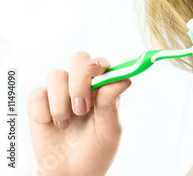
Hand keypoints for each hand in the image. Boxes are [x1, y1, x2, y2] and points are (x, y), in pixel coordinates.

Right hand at [28, 51, 131, 175]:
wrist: (71, 173)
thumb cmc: (96, 150)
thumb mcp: (110, 130)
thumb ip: (112, 103)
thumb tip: (124, 79)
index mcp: (103, 87)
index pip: (102, 63)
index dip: (99, 63)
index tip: (94, 72)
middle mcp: (83, 84)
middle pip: (78, 59)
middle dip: (79, 81)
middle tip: (82, 108)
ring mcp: (60, 92)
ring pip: (56, 75)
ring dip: (61, 101)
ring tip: (67, 124)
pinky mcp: (40, 103)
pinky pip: (37, 94)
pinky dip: (44, 111)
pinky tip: (53, 125)